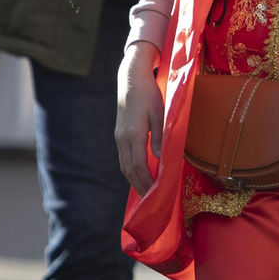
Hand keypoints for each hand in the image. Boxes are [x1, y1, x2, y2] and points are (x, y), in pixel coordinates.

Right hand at [115, 42, 163, 195]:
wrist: (131, 79)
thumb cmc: (149, 94)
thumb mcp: (159, 113)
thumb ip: (159, 136)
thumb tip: (159, 159)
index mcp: (133, 134)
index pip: (138, 165)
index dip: (146, 181)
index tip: (155, 193)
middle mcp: (122, 139)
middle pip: (129, 169)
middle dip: (139, 185)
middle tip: (150, 200)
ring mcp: (119, 137)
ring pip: (124, 165)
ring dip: (134, 179)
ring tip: (145, 191)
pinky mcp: (119, 134)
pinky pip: (124, 157)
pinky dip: (131, 169)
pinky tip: (139, 174)